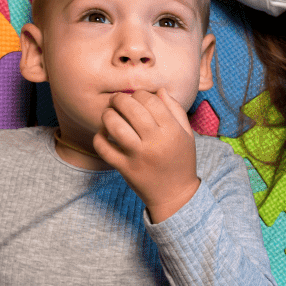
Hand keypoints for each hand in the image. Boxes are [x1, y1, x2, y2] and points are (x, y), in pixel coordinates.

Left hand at [93, 89, 200, 222]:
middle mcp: (155, 142)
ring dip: (108, 115)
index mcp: (172, 131)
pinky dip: (99, 137)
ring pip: (115, 126)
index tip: (137, 97)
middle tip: (117, 99)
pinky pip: (104, 148)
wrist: (175, 195)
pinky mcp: (125, 168)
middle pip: (131, 109)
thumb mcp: (186, 134)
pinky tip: (103, 133)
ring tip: (109, 113)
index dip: (140, 94)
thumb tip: (160, 90)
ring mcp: (138, 156)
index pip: (151, 100)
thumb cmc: (181, 161)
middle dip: (120, 99)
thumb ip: (175, 110)